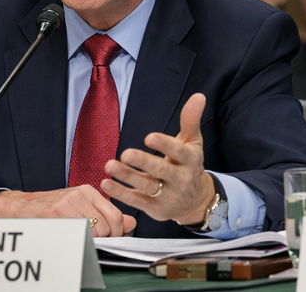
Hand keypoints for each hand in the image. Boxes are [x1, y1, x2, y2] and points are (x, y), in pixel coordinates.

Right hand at [0, 186, 136, 236]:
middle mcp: (80, 195)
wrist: (21, 206)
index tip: (112, 240)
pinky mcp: (54, 214)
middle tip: (96, 243)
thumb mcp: (81, 206)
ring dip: (89, 241)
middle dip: (105, 239)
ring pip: (93, 232)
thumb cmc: (52, 208)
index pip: (115, 216)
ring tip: (79, 239)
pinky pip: (75, 233)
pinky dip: (76, 241)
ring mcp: (67, 204)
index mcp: (89, 192)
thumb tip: (130, 223)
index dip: (117, 233)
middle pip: (107, 226)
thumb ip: (106, 213)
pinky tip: (68, 238)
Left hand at [101, 93, 216, 225]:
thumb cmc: (190, 166)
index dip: (164, 145)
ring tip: (109, 166)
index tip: (149, 137)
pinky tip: (106, 183)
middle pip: (161, 170)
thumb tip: (198, 96)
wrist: (197, 201)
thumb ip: (191, 120)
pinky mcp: (155, 208)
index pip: (178, 151)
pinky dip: (120, 194)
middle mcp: (181, 179)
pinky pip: (137, 201)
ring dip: (127, 176)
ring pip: (146, 186)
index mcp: (190, 160)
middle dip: (144, 162)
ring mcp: (168, 195)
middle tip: (126, 153)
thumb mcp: (193, 143)